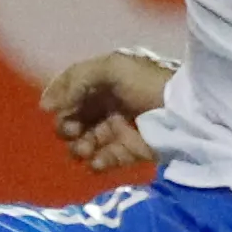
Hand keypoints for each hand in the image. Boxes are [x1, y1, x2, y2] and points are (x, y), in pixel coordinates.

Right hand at [39, 49, 176, 172]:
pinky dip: (96, 163)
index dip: (57, 98)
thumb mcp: (112, 68)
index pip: (72, 88)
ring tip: (84, 150)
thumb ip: (76, 81)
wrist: (185, 112)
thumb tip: (47, 106)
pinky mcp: (130, 151)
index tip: (48, 110)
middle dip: (67, 125)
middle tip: (72, 130)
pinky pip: (104, 160)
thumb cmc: (148, 84)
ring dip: (78, 147)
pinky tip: (97, 161)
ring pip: (85, 141)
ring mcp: (119, 129)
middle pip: (74, 117)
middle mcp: (110, 104)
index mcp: (105, 81)